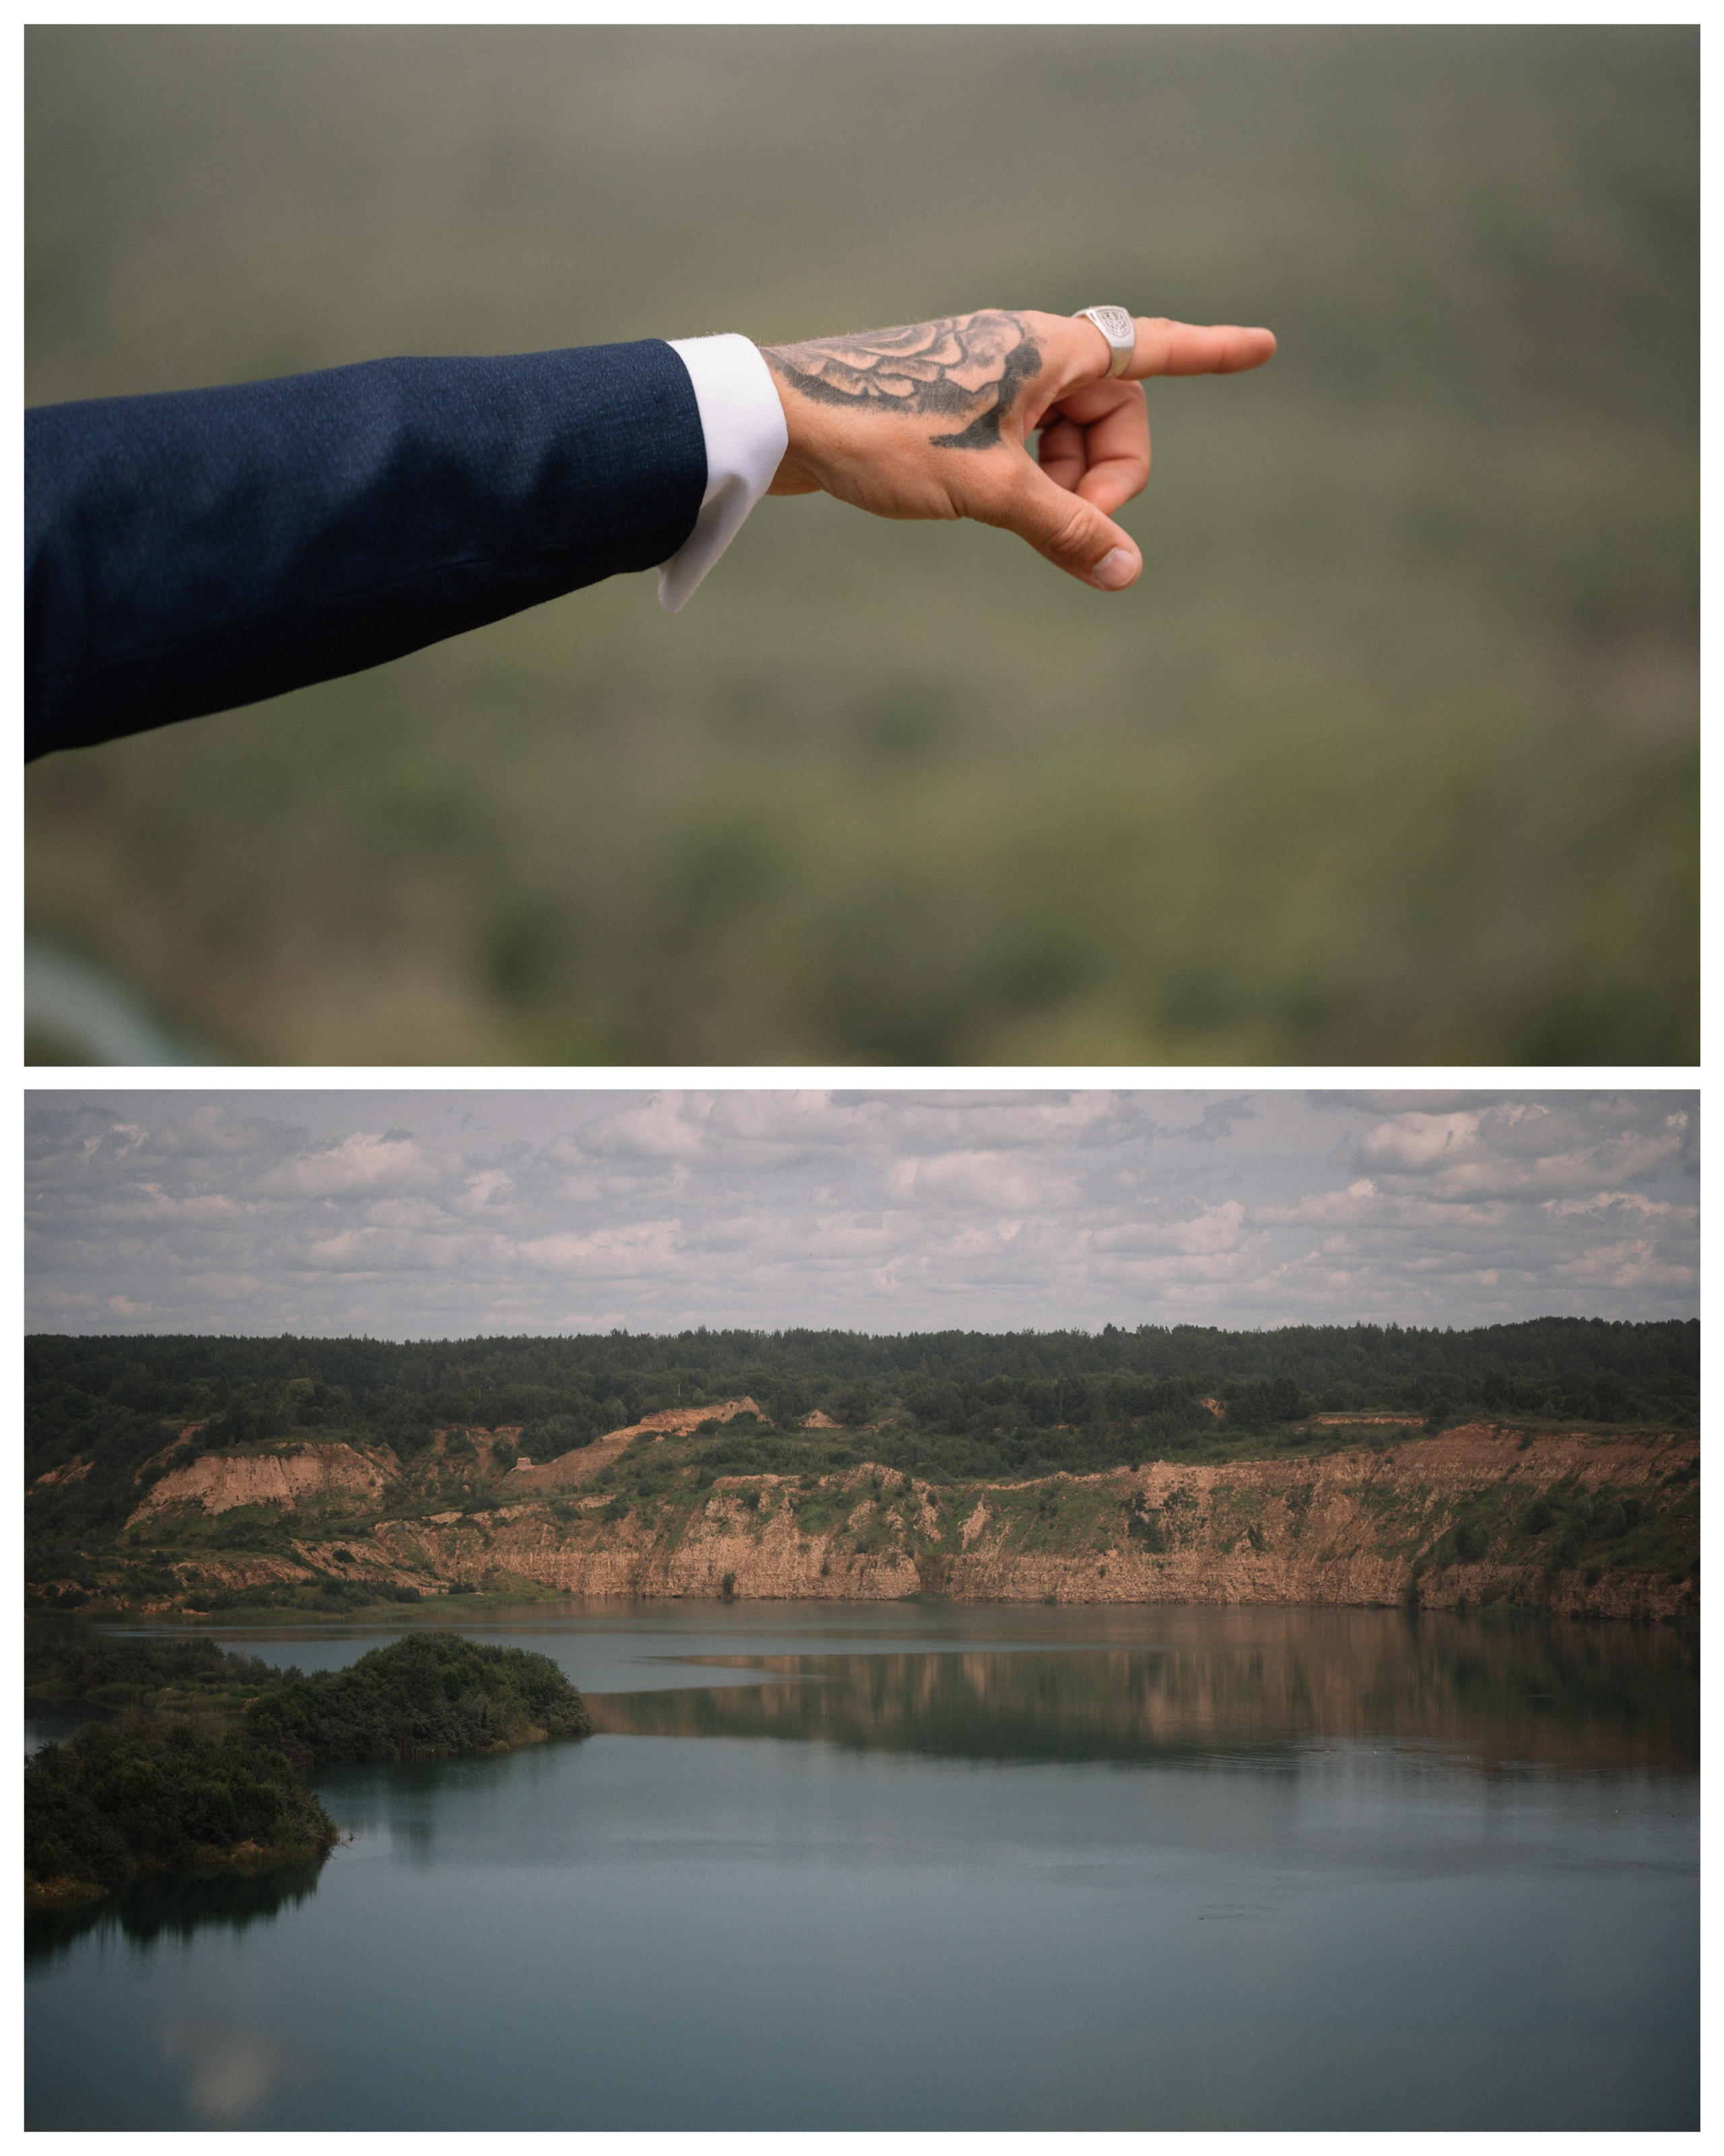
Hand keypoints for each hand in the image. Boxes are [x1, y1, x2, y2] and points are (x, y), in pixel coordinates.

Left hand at [763, 309, 1275, 589]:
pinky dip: (1026, 482)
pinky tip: (985, 504)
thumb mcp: (991, 490)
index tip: (1264, 348)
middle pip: (1112, 415)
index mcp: (1051, 348)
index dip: (1212, 355)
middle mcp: (1029, 351)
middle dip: (1103, 475)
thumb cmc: (890, 433)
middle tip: (1061, 520)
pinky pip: (1025, 447)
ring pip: (1066, 438)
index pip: (1155, 349)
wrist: (788, 417)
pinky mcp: (961, 407)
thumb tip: (1127, 573)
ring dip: (1059, 486)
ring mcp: (994, 378)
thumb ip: (1067, 530)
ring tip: (1007, 513)